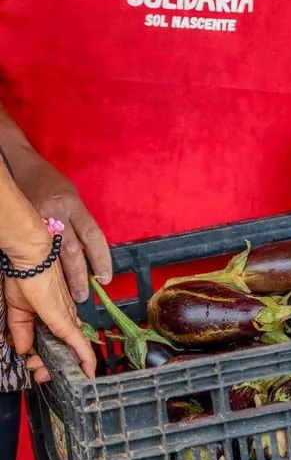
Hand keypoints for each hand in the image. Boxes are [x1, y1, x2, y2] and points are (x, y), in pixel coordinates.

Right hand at [4, 239, 96, 382]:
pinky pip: (78, 343)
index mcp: (54, 314)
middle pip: (66, 348)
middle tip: (39, 375)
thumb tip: (23, 349)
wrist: (31, 258)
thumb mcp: (17, 310)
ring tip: (45, 375)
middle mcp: (65, 317)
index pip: (57, 341)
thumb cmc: (24, 276)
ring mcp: (67, 318)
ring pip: (71, 349)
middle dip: (52, 365)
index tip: (35, 367)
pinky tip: (88, 372)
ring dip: (61, 366)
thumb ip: (21, 330)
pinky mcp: (64, 319)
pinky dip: (84, 358)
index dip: (46, 357)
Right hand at [13, 156, 111, 301]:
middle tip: (83, 296)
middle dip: (80, 277)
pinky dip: (43, 267)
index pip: (93, 236)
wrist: (16, 163)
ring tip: (68, 296)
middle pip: (72, 251)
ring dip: (63, 279)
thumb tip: (89, 253)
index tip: (105, 279)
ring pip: (53, 255)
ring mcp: (35, 219)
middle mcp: (56, 212)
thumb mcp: (71, 196)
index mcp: (73, 203)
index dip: (102, 260)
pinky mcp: (20, 222)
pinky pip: (35, 249)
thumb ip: (79, 221)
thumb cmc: (48, 182)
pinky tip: (45, 282)